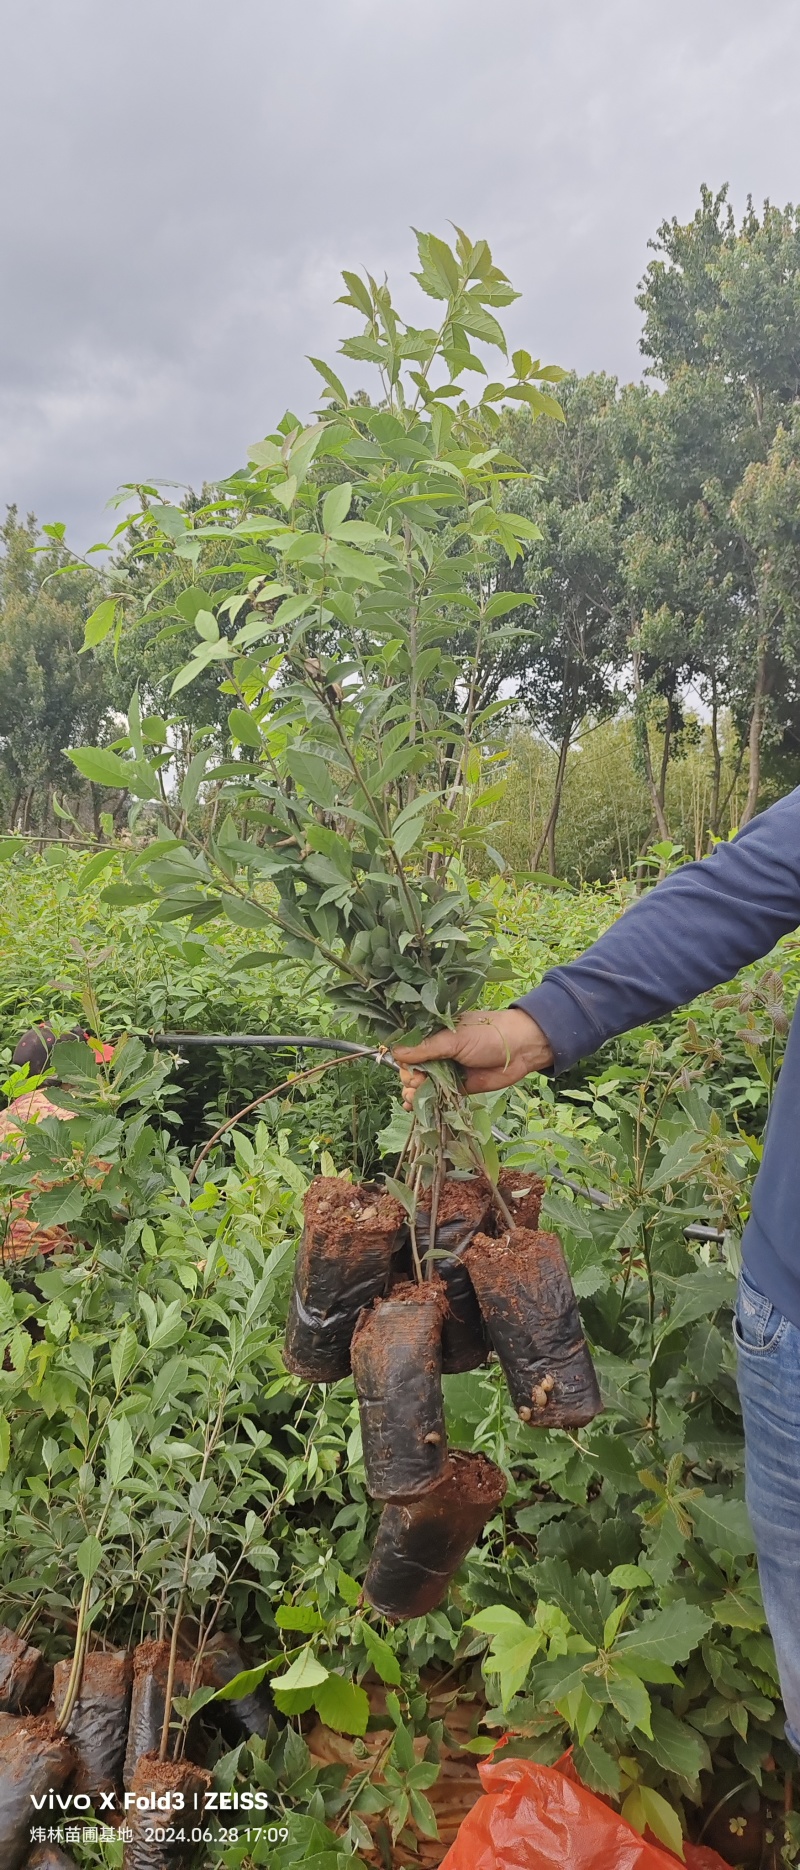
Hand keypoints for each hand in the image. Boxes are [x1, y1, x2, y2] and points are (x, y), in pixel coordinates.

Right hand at [394, 1008, 553, 1108]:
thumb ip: (426, 1049)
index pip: (409, 1048)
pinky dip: (425, 1102)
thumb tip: (396, 1054)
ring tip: (413, 1098)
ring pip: (423, 1084)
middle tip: (415, 1083)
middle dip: (409, 1079)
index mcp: (435, 1034)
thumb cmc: (487, 1034)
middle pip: (413, 1069)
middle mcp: (439, 1052)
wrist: (520, 1049)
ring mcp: (448, 1070)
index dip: (404, 1061)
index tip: (406, 1070)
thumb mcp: (454, 1039)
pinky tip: (414, 1108)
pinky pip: (438, 1095)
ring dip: (414, 1093)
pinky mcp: (458, 1087)